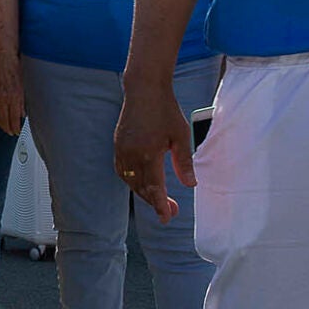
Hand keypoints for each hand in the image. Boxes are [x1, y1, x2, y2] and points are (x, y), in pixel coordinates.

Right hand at [0, 51, 24, 137]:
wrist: (2, 57)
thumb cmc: (15, 68)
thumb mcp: (24, 85)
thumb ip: (23, 101)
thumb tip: (22, 114)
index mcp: (14, 96)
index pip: (14, 118)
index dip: (15, 127)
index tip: (17, 131)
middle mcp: (3, 97)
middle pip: (4, 119)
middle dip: (8, 128)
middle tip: (11, 132)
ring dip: (0, 123)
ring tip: (4, 128)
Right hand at [113, 79, 191, 221]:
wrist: (144, 89)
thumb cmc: (166, 110)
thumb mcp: (181, 135)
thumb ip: (184, 162)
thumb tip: (190, 185)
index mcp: (148, 153)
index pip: (154, 188)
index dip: (160, 206)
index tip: (167, 218)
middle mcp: (132, 154)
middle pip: (142, 188)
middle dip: (155, 202)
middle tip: (171, 211)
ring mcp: (122, 150)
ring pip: (131, 181)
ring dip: (144, 193)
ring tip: (159, 198)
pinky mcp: (118, 145)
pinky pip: (122, 171)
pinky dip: (132, 181)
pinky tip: (142, 183)